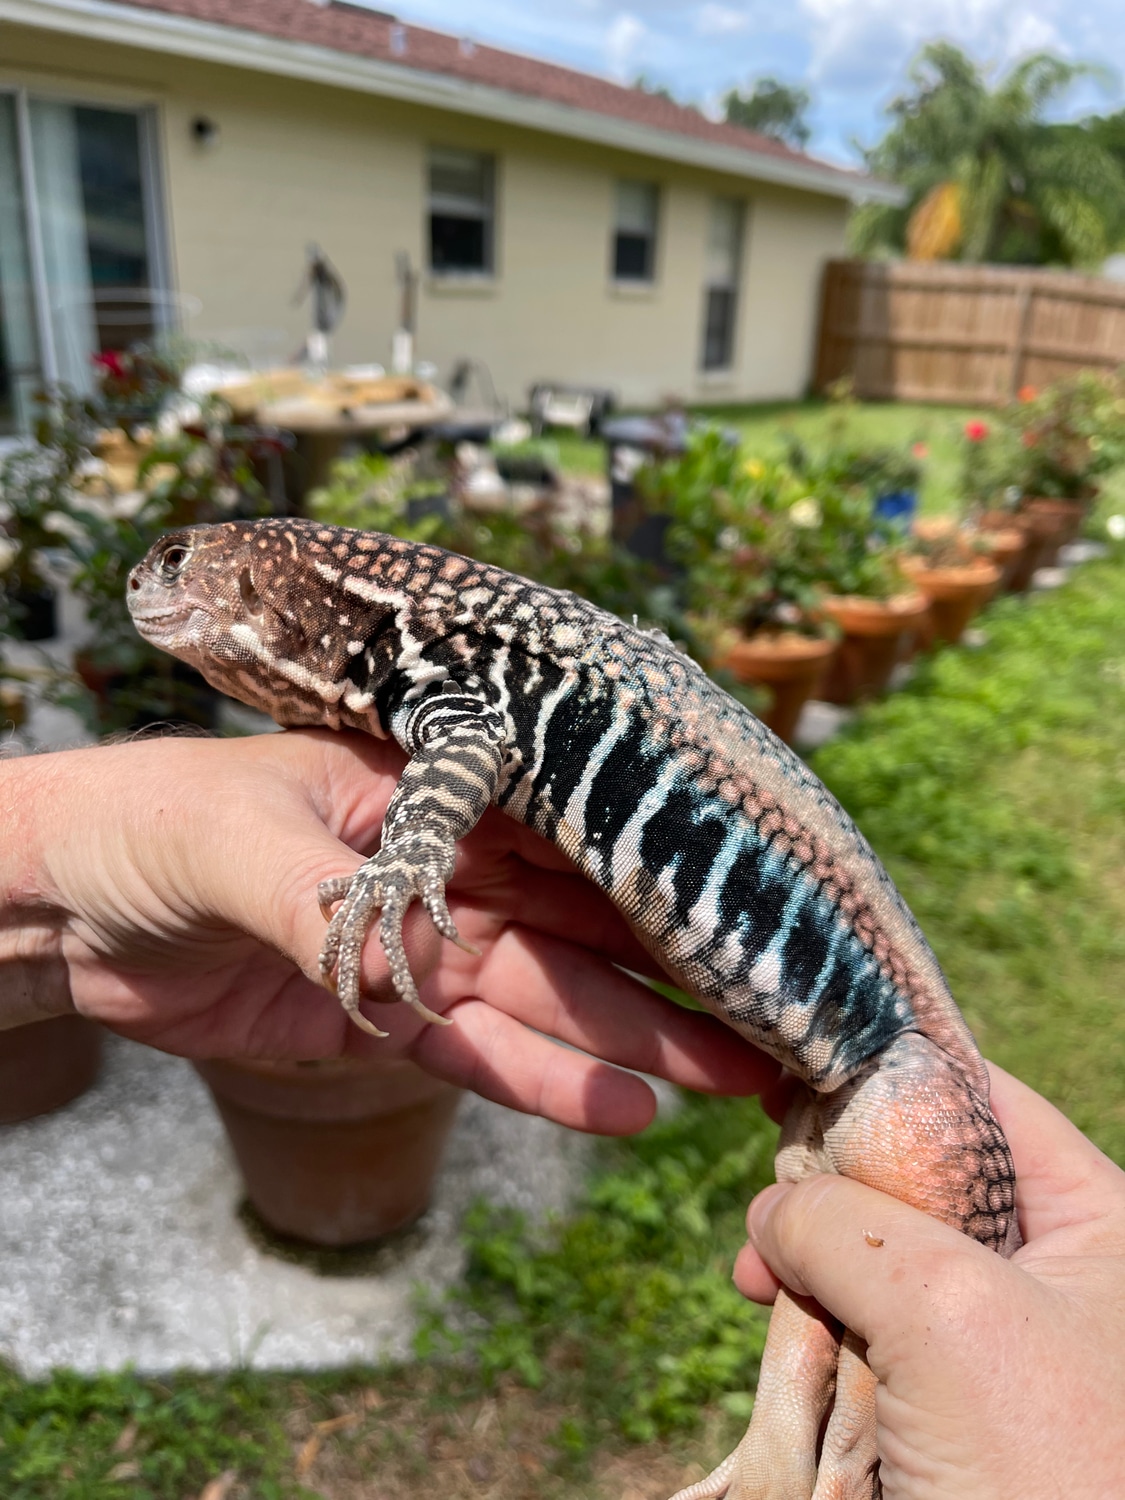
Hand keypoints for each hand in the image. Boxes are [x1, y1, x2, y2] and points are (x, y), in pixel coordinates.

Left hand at [2, 729, 775, 1132]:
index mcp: (426, 795)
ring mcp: (420, 950)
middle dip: (668, 972)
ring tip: (727, 1077)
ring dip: (631, 1041)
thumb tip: (401, 970)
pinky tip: (622, 1110)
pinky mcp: (383, 1021)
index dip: (646, 876)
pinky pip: (477, 1057)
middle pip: (575, 927)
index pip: (558, 835)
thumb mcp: (238, 839)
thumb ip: (329, 899)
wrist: (69, 903)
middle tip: (770, 1017)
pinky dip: (545, 1086)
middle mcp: (444, 870)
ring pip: (545, 1000)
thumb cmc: (149, 821)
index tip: (737, 914)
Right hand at [736, 1066, 1124, 1497]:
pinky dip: (816, 1324)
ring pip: (881, 1255)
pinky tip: (776, 1324)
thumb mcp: (946, 1311)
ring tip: (760, 1282)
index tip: (796, 1061)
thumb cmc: (1046, 1474)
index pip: (985, 1099)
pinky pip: (870, 1330)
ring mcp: (1004, 1341)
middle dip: (832, 1183)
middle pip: (921, 1173)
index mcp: (1098, 1221)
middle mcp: (1057, 1269)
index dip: (888, 1071)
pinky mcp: (952, 1404)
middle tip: (770, 1202)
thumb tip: (777, 1202)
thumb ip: (847, 1221)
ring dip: (813, 1262)